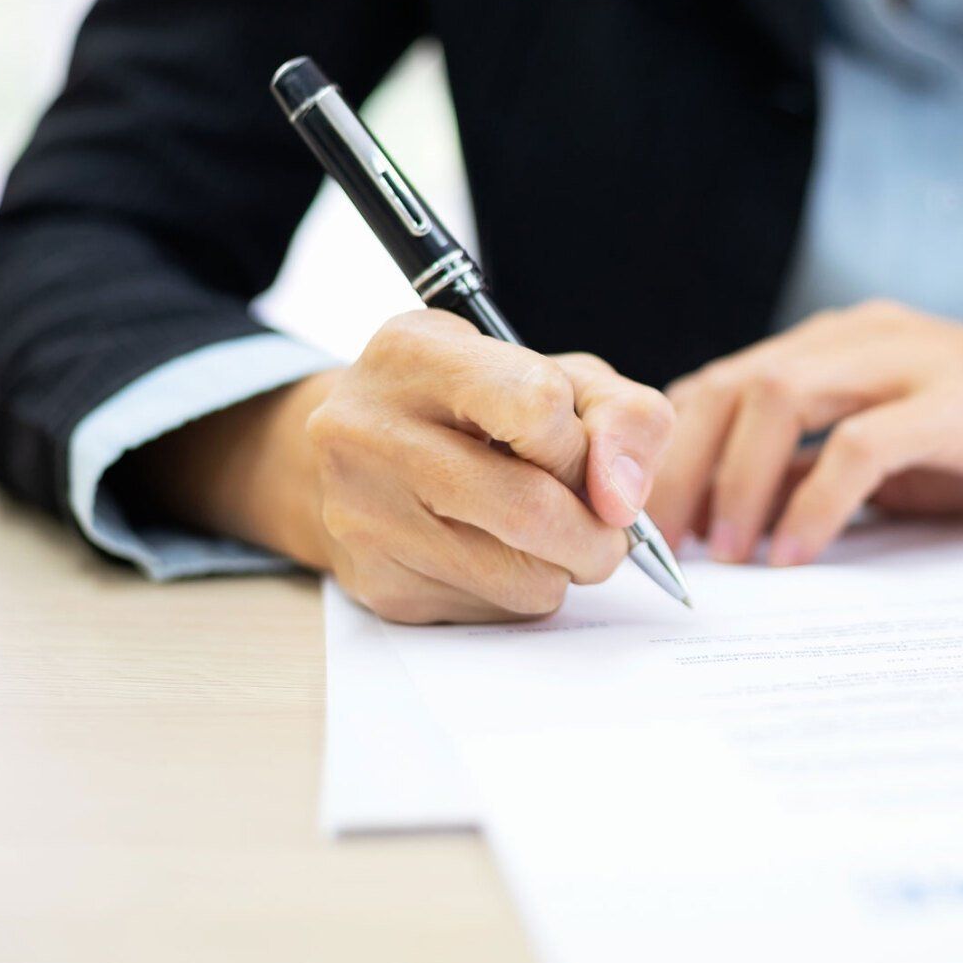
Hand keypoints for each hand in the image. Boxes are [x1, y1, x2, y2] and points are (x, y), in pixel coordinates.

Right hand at [120, 310, 674, 622]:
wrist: (335, 451)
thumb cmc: (473, 403)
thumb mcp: (549, 371)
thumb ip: (619, 411)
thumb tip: (628, 495)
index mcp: (415, 348)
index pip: (530, 400)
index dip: (580, 439)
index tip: (581, 451)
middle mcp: (367, 425)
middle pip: (534, 509)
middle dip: (597, 533)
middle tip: (602, 530)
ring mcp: (356, 513)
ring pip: (520, 577)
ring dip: (560, 570)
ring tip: (540, 533)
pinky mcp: (368, 587)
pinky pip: (487, 614)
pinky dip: (514, 597)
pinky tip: (485, 556)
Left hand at [647, 301, 962, 566]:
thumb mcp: (899, 457)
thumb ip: (822, 470)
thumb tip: (737, 518)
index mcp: (838, 344)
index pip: (721, 382)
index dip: (668, 449)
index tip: (643, 522)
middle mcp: (861, 337)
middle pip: (731, 383)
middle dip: (679, 466)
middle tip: (660, 544)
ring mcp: (910, 362)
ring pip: (779, 395)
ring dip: (735, 478)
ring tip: (725, 551)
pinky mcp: (960, 403)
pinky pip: (861, 443)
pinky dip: (815, 499)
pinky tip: (798, 550)